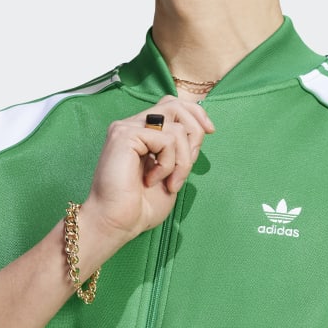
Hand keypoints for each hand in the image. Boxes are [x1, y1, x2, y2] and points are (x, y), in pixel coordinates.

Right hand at [83, 95, 214, 245]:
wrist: (117, 222)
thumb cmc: (140, 206)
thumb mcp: (171, 172)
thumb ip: (181, 150)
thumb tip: (202, 129)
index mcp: (141, 132)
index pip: (172, 104)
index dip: (195, 113)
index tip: (211, 131)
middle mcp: (131, 125)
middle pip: (176, 106)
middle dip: (195, 133)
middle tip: (189, 164)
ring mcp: (126, 128)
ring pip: (176, 127)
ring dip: (183, 161)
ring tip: (170, 183)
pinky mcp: (125, 135)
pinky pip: (166, 140)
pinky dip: (168, 164)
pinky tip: (151, 180)